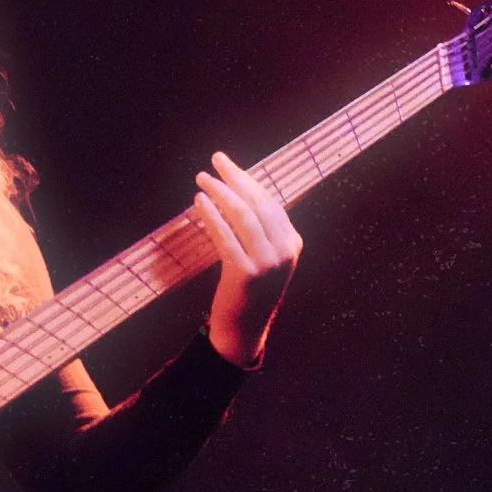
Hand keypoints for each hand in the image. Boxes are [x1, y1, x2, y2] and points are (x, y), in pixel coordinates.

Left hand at [194, 152, 301, 367]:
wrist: (244, 329)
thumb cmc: (249, 288)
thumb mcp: (265, 256)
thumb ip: (260, 228)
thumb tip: (237, 189)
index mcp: (292, 242)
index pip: (268, 202)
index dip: (247, 179)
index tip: (227, 164)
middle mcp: (285, 251)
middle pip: (257, 204)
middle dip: (234, 179)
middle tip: (214, 162)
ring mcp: (267, 264)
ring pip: (242, 216)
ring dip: (220, 193)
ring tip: (202, 180)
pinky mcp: (246, 275)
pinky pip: (226, 237)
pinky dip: (212, 216)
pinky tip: (199, 202)